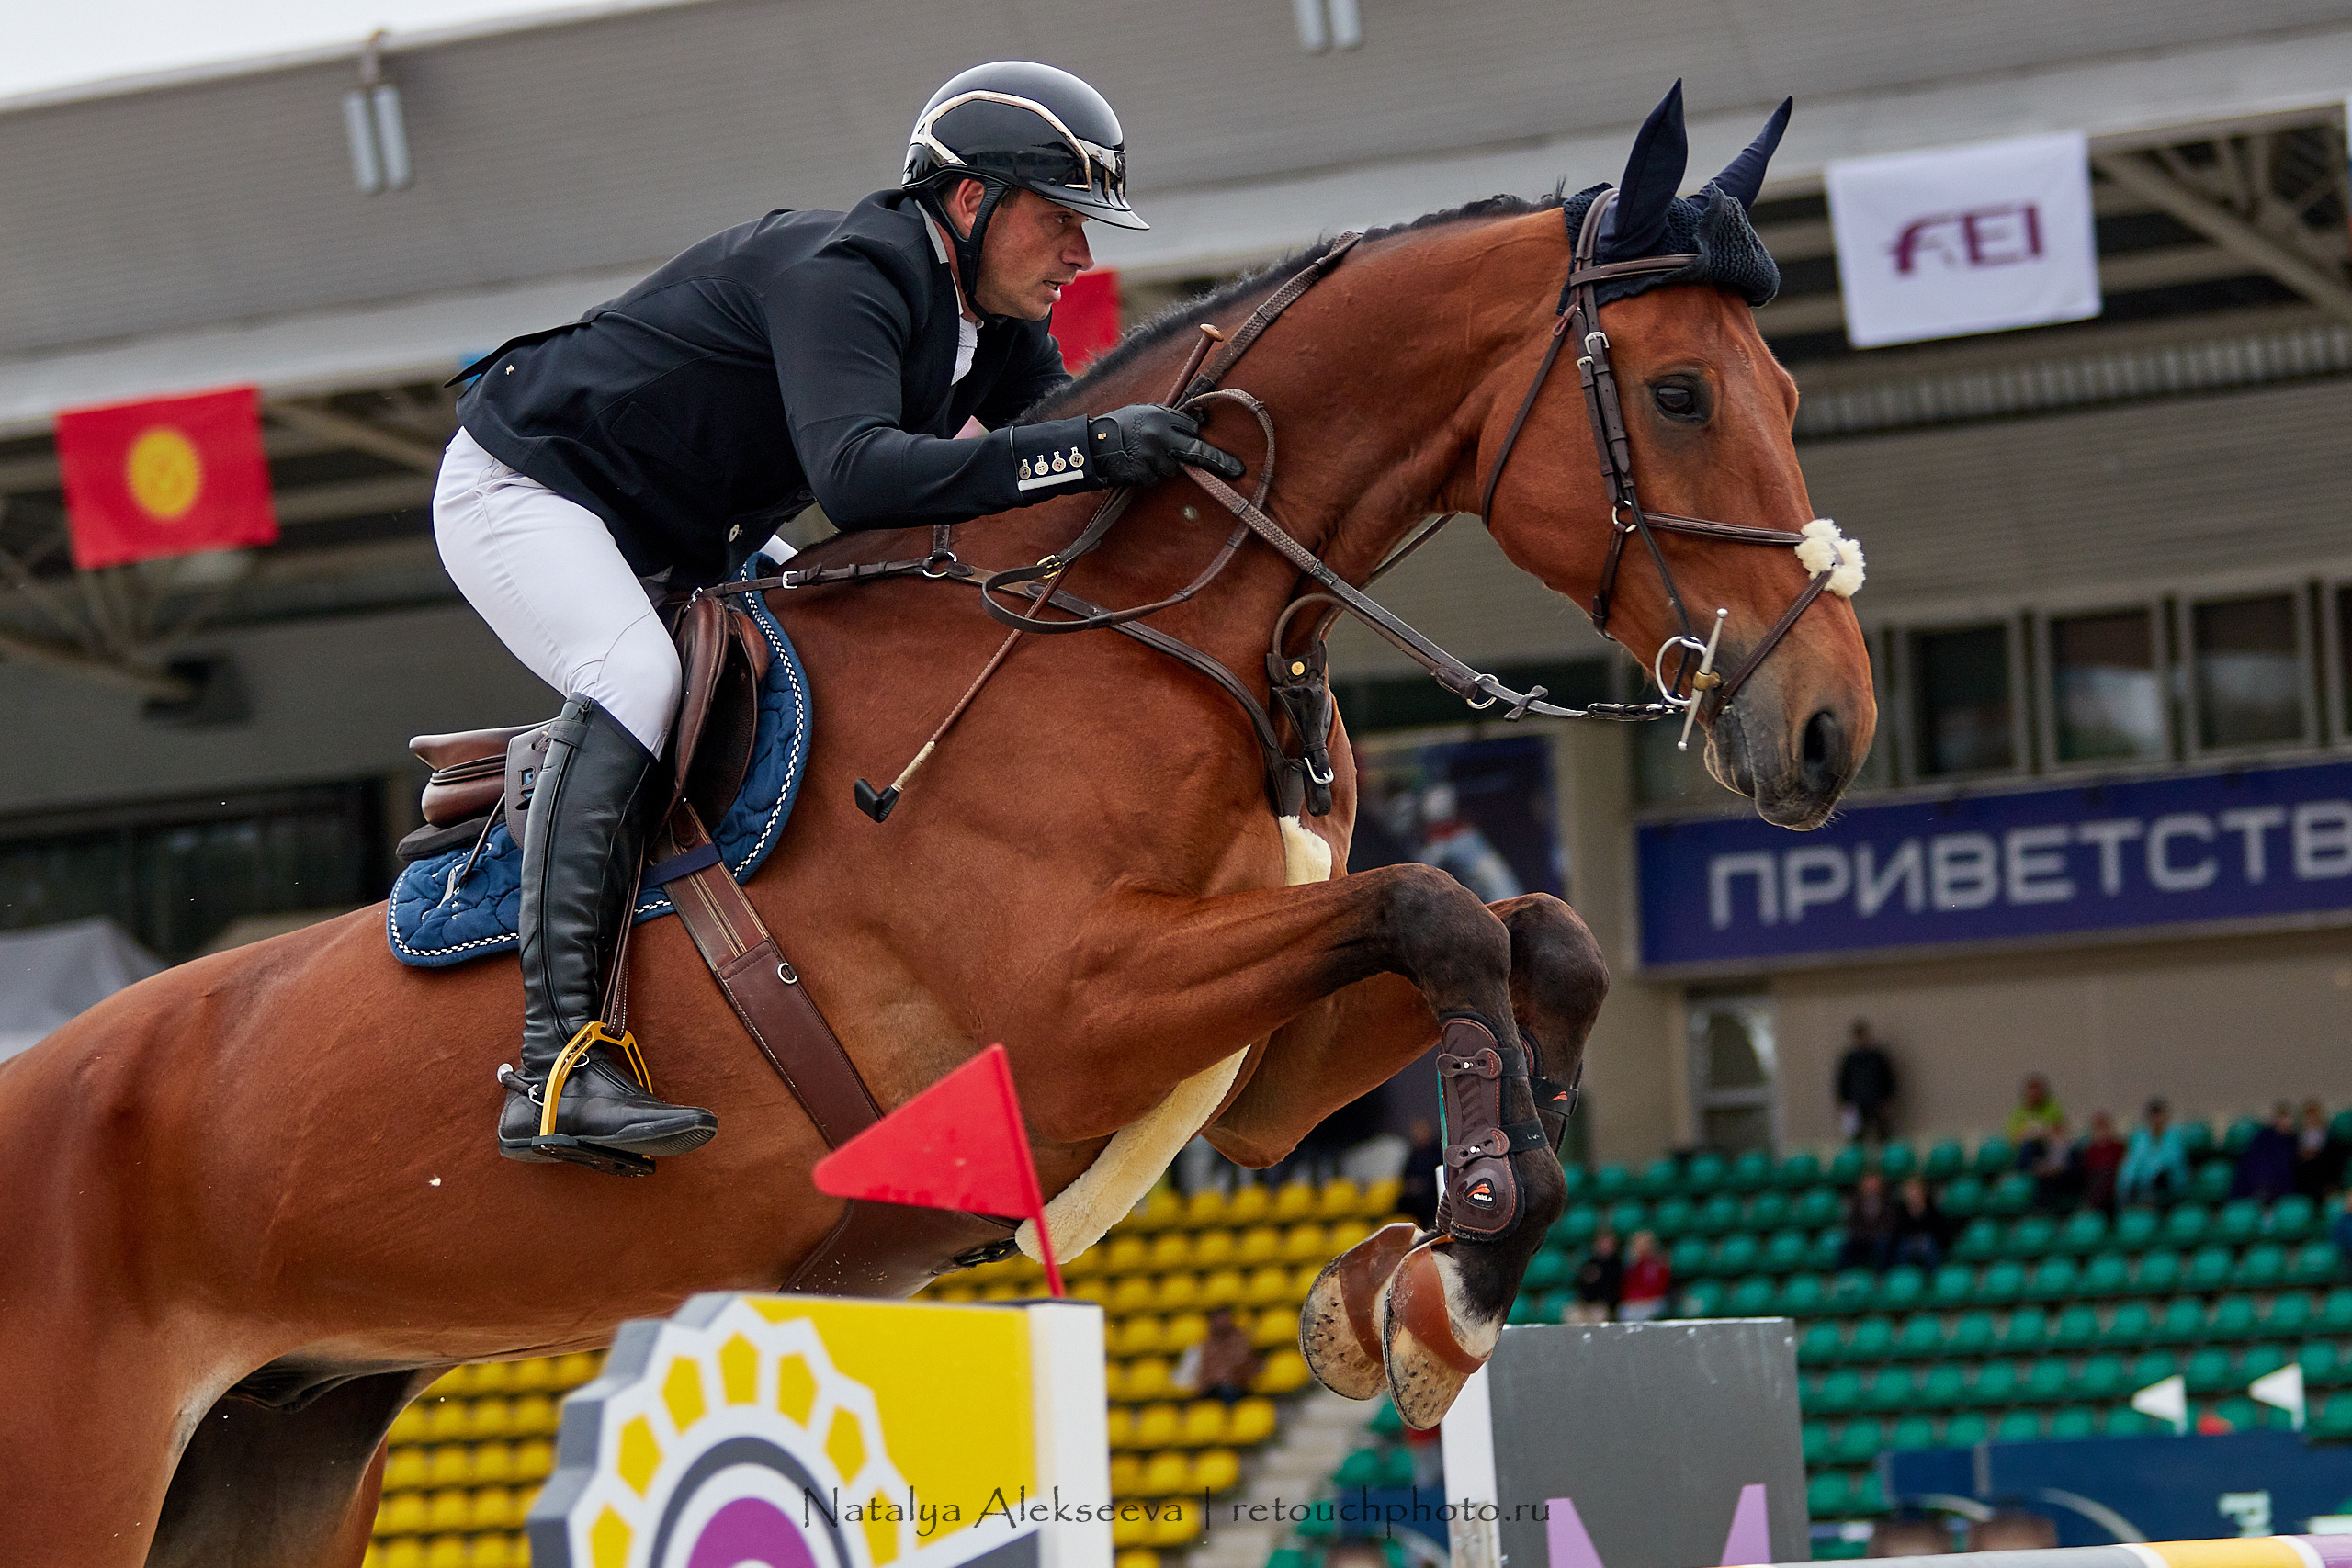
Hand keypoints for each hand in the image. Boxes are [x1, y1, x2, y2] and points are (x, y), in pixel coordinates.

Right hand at [1086, 403, 1244, 487]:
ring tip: (1144, 454)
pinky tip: (1138, 464)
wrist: (1091, 446)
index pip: (1191, 427)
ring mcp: (1154, 459)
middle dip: (1219, 460)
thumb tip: (1198, 422)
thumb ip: (1168, 417)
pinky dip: (1153, 472)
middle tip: (1239, 469)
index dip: (1192, 432)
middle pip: (1197, 450)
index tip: (1197, 436)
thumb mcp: (1143, 411)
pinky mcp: (1146, 476)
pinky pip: (1158, 477)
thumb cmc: (1117, 426)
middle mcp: (1160, 438)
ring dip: (1167, 463)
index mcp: (1161, 417)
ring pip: (1175, 467)